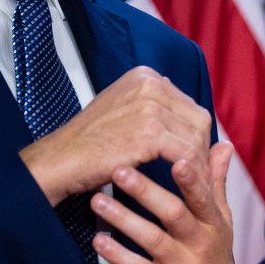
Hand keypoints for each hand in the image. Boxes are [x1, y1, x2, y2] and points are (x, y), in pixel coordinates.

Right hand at [20, 66, 212, 206]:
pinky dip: (192, 173)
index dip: (196, 133)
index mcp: (146, 76)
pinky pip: (187, 155)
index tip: (196, 154)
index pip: (189, 105)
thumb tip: (189, 113)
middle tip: (200, 170)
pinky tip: (189, 186)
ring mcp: (150, 108)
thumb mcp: (123, 108)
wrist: (62, 158)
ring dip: (200, 163)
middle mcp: (150, 85)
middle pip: (198, 119)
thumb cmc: (92, 140)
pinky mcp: (149, 133)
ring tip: (197, 182)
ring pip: (196, 138)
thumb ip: (154, 105)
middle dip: (202, 147)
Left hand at [90, 141, 248, 263]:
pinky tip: (99, 241)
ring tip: (98, 201)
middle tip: (119, 170)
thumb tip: (222, 145)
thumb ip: (217, 183)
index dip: (191, 178)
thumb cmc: (215, 258)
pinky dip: (119, 256)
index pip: (203, 196)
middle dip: (146, 192)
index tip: (175, 156)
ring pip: (153, 240)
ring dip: (124, 220)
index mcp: (214, 223)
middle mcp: (201, 243)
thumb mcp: (223, 222)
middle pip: (174, 213)